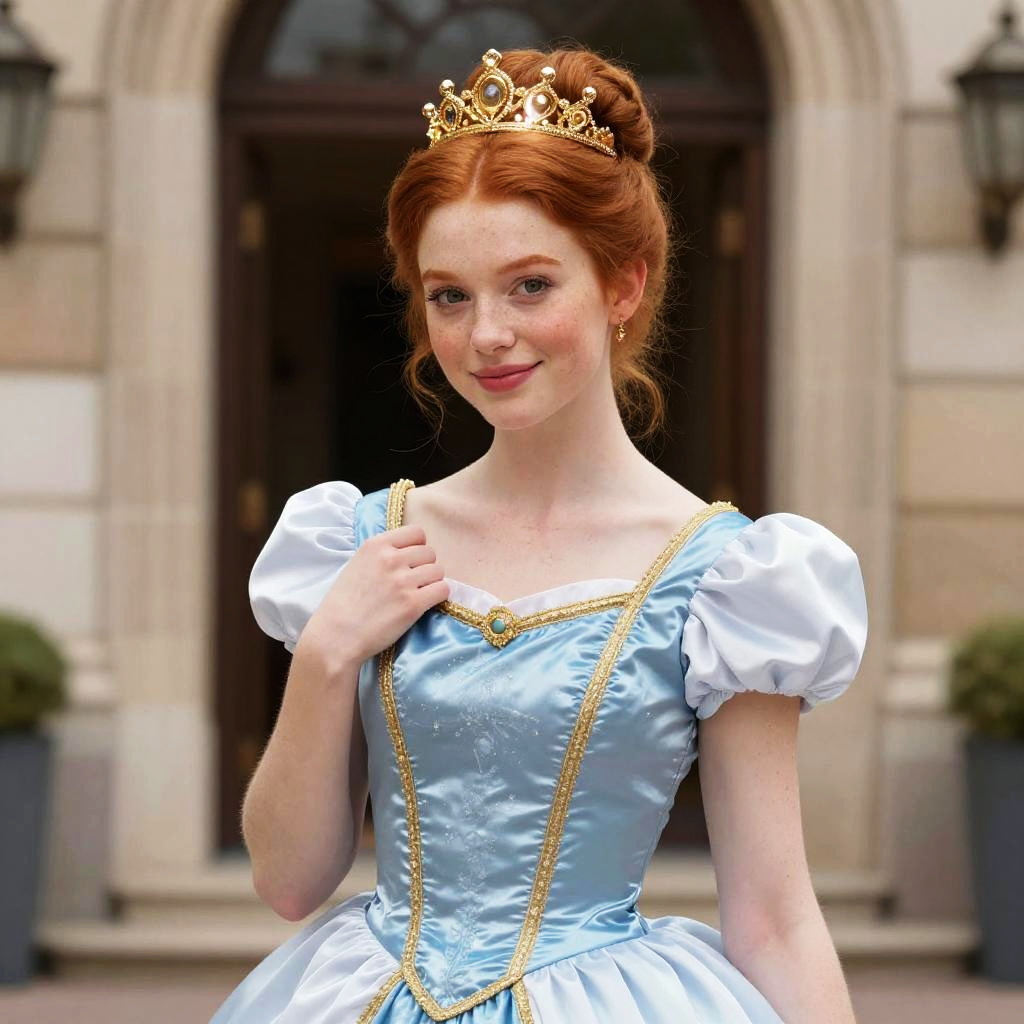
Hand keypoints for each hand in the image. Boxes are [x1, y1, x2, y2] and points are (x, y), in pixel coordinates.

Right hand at [298, 524, 449, 666]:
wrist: (335, 636)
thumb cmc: (343, 604)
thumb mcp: (357, 565)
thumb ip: (382, 555)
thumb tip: (408, 552)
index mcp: (375, 545)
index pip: (416, 532)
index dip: (417, 547)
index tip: (411, 561)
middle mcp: (390, 559)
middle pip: (429, 553)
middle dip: (424, 567)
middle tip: (412, 583)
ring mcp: (402, 581)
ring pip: (438, 571)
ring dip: (432, 583)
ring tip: (417, 595)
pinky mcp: (413, 604)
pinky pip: (443, 590)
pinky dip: (438, 597)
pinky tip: (425, 604)